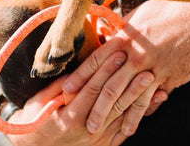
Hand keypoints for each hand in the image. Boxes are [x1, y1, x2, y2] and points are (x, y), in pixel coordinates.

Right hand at [4, 51, 154, 144]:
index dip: (107, 70)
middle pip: (113, 102)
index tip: (119, 53)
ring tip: (155, 82)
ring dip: (140, 98)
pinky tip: (154, 103)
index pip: (93, 89)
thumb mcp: (40, 101)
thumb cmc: (34, 121)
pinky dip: (140, 116)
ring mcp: (97, 140)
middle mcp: (86, 129)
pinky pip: (125, 130)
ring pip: (123, 116)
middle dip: (130, 82)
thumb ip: (59, 87)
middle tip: (145, 65)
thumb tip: (78, 70)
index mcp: (70, 116)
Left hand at [61, 0, 189, 135]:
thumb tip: (111, 37)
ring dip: (116, 117)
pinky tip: (133, 125)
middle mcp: (136, 54)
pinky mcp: (170, 77)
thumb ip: (125, 32)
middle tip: (84, 123)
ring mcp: (154, 67)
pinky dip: (141, 114)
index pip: (96, 60)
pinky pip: (152, 99)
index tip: (65, 92)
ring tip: (105, 132)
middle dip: (94, 107)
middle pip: (109, 85)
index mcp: (126, 37)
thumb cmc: (171, 9)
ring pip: (130, 97)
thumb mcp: (141, 15)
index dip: (79, 78)